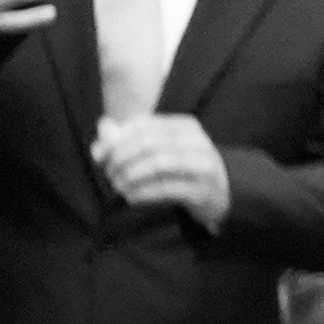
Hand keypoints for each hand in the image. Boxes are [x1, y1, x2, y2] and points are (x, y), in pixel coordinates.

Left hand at [93, 114, 231, 227]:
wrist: (222, 193)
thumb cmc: (184, 169)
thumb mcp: (161, 148)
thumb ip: (130, 137)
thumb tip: (103, 127)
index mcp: (185, 126)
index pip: (144, 125)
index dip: (116, 140)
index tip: (100, 157)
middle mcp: (197, 142)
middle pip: (149, 143)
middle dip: (122, 159)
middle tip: (109, 173)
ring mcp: (203, 166)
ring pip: (158, 164)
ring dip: (130, 176)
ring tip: (118, 186)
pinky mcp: (203, 191)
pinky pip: (167, 188)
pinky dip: (143, 193)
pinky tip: (131, 197)